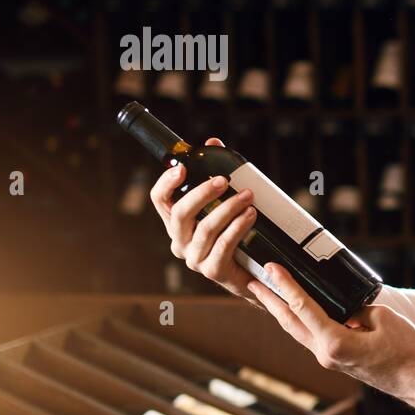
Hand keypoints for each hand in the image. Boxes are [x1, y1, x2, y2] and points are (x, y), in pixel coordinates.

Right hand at [149, 136, 259, 303]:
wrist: (254, 273)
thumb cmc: (236, 234)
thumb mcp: (224, 202)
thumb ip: (216, 173)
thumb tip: (213, 142)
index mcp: (177, 223)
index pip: (160, 200)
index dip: (166, 183)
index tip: (182, 168)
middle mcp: (180, 241)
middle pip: (180, 214)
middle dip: (201, 194)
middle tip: (223, 179)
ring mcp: (194, 259)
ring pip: (205, 229)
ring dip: (228, 209)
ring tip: (247, 196)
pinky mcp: (213, 271)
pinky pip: (223, 245)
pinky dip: (238, 227)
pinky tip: (250, 215)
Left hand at [246, 262, 414, 414]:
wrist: (414, 380)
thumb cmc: (405, 351)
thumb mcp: (384, 319)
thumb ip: (359, 309)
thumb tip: (346, 309)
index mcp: (335, 341)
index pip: (303, 307)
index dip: (286, 285)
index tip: (272, 268)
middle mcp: (325, 353)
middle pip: (290, 322)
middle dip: (270, 301)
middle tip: (254, 282)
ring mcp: (329, 359)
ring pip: (298, 331)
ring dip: (282, 312)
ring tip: (267, 295)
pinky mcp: (336, 360)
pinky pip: (312, 336)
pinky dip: (300, 322)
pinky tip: (297, 312)